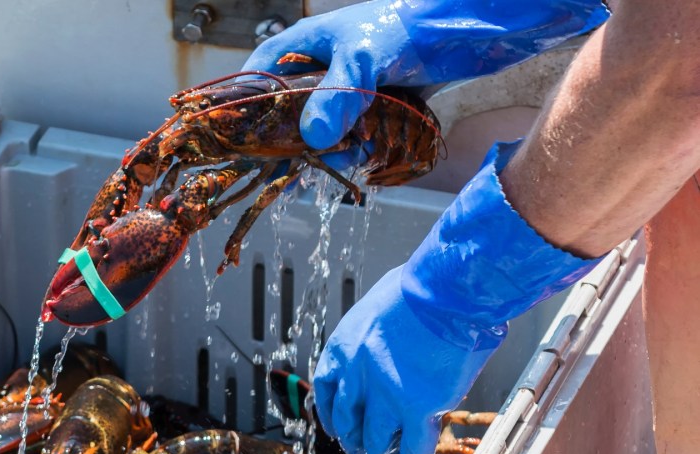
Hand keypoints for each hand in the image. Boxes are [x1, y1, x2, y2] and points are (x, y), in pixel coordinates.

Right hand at [243, 0, 608, 149]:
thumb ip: (337, 97)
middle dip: (299, 141)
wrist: (461, 32)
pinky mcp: (374, 104)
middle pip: (291, 112)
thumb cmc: (404, 29)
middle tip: (302, 167)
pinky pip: (355, 133)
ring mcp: (349, 89)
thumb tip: (313, 140)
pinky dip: (358, 147)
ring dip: (334, 150)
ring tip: (350, 157)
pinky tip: (368, 154)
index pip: (260, 77)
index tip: (251, 142)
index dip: (251, 109)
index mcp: (304, 46)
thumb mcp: (363, 60)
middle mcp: (321, 68)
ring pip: (325, 129)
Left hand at [314, 141, 599, 453]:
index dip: (329, 411)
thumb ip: (378, 327)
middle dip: (352, 438)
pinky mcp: (416, 407)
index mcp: (345, 344)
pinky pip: (412, 449)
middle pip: (346, 418)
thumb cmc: (421, 287)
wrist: (446, 290)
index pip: (325, 386)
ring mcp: (385, 393)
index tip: (334, 423)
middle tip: (358, 449)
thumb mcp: (382, 301)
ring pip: (375, 440)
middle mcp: (356, 373)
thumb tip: (389, 332)